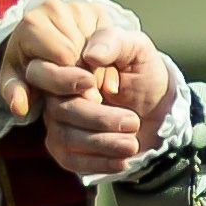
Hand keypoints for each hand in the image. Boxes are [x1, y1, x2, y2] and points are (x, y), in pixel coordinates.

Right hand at [29, 29, 181, 180]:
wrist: (159, 107)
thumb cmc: (144, 74)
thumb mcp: (136, 49)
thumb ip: (113, 42)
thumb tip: (91, 55)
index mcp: (66, 67)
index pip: (45, 73)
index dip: (65, 81)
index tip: (93, 84)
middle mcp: (56, 95)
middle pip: (60, 110)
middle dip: (97, 118)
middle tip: (133, 121)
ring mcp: (59, 123)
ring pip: (67, 137)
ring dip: (102, 143)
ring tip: (133, 143)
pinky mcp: (67, 149)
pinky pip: (71, 161)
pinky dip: (97, 163)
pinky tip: (122, 162)